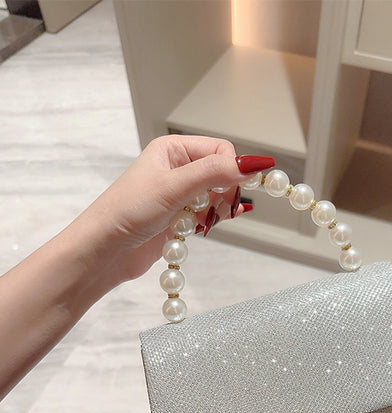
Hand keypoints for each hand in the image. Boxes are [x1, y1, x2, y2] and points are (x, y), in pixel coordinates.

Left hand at [0, 135, 273, 398]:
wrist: (103, 252)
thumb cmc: (128, 212)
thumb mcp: (174, 187)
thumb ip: (214, 173)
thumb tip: (255, 164)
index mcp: (172, 149)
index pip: (220, 150)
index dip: (232, 170)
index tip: (234, 193)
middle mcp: (175, 168)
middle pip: (221, 173)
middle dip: (227, 192)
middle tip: (220, 211)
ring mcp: (176, 195)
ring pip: (216, 196)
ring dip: (218, 210)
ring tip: (206, 223)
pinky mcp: (176, 218)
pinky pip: (205, 214)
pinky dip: (209, 222)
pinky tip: (202, 229)